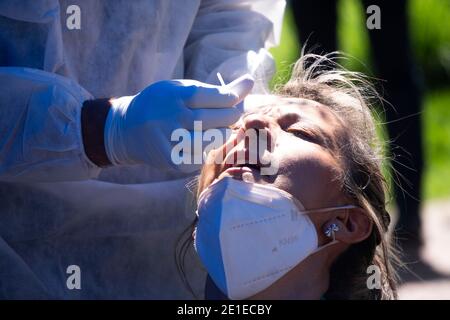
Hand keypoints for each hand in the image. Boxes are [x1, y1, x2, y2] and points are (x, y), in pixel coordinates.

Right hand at [104, 75, 253, 171]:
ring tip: (217, 125)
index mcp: (177, 97)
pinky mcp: (174, 161)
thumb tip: (248, 84)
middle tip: (234, 110)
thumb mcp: (180, 89)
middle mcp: (175, 119)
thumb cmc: (161, 104)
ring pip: (217, 139)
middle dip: (235, 113)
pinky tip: (201, 140)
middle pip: (223, 118)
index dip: (237, 94)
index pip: (219, 97)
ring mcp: (174, 142)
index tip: (247, 87)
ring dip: (223, 132)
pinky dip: (208, 147)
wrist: (127, 130)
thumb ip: (212, 90)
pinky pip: (205, 155)